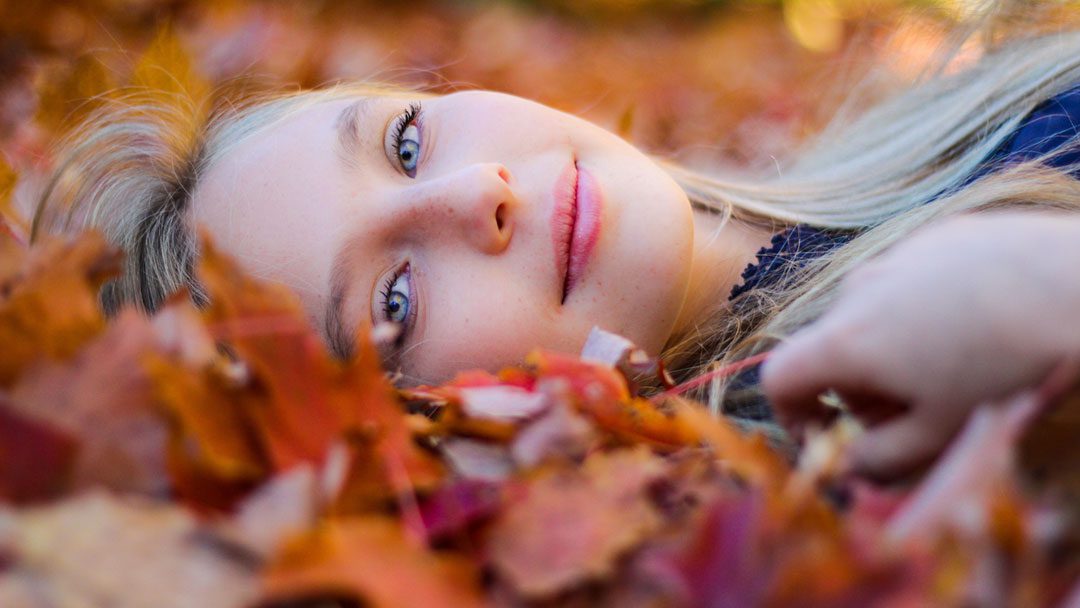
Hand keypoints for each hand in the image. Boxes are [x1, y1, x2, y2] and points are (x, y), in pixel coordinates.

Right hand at [761, 212, 1079, 480]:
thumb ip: (879, 462)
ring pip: (873, 316)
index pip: (778, 378)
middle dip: (860, 392)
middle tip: (914, 419)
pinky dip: (928, 313)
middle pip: (833, 350)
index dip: (792, 417)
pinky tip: (983, 327)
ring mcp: (897, 256)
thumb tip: (850, 469)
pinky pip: (912, 284)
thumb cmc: (1008, 368)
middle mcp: (857, 290)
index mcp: (845, 340)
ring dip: (894, 352)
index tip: (831, 440)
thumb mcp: (940, 434)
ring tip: (957, 371)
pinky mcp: (940, 236)